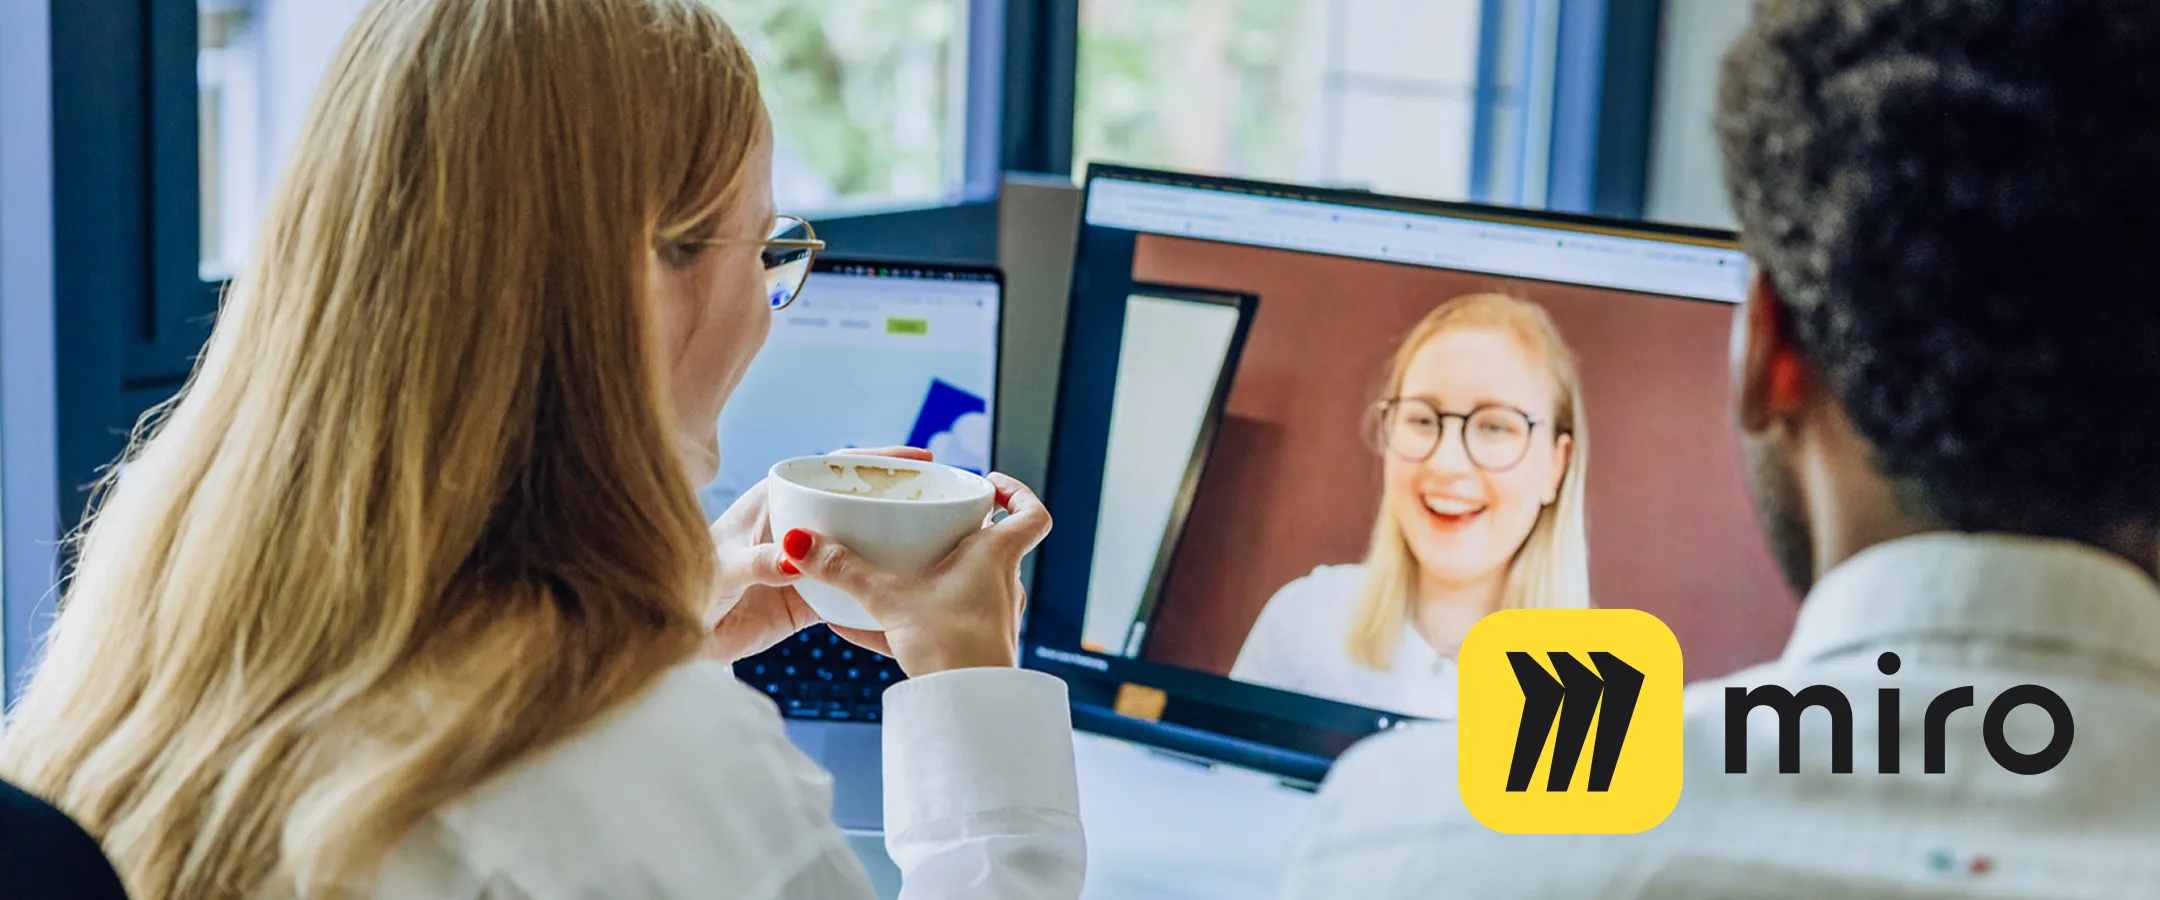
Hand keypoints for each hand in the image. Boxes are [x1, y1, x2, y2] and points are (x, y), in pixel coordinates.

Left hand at [701, 446, 933, 662]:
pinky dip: (877, 588)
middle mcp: (797, 527)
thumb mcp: (719, 569)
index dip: (876, 460)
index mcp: (774, 501)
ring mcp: (807, 564)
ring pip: (860, 545)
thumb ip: (755, 562)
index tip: (917, 457)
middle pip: (856, 503)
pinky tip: (908, 587)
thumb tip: (794, 560)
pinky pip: (852, 590)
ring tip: (938, 540)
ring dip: (894, 542)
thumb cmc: (683, 587)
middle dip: (897, 496)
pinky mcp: (809, 601)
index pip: (831, 469)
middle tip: (942, 496)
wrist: (675, 638)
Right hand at [783, 473, 1051, 675]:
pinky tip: (857, 626)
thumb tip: (798, 543)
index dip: (1017, 492)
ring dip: (934, 576)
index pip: (1032, 514)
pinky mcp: (970, 649)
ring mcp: (990, 619)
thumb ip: (844, 571)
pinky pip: (939, 623)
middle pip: (996, 546)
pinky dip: (907, 620)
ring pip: (966, 585)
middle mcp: (1001, 585)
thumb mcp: (889, 599)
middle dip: (961, 532)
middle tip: (928, 522)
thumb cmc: (951, 647)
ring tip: (891, 570)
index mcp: (996, 558)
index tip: (988, 483)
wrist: (968, 708)